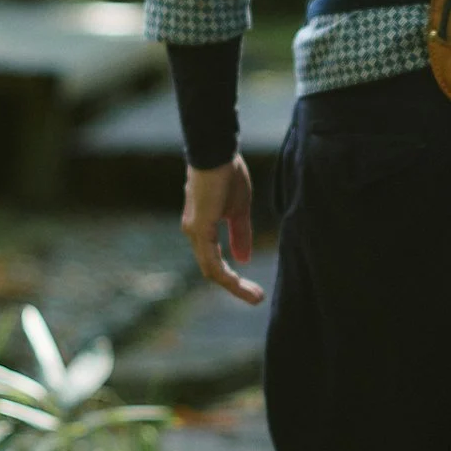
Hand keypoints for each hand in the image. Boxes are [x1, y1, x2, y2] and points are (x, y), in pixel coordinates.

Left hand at [181, 158, 264, 303]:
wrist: (217, 152)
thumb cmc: (226, 175)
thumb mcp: (238, 209)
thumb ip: (240, 234)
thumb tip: (243, 258)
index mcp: (202, 229)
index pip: (215, 262)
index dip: (233, 279)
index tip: (254, 290)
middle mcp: (193, 233)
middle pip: (212, 270)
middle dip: (235, 287)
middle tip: (257, 298)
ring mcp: (194, 231)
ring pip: (210, 269)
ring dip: (232, 285)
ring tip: (255, 296)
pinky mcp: (198, 227)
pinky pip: (210, 259)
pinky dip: (225, 274)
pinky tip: (238, 281)